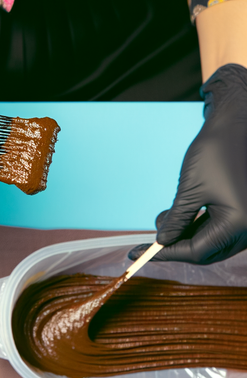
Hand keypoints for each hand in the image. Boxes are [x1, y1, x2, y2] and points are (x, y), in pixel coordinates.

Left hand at [129, 63, 246, 264]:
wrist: (237, 124)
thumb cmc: (215, 152)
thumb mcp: (190, 190)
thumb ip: (176, 220)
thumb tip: (163, 241)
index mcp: (239, 223)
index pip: (197, 251)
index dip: (166, 253)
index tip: (140, 253)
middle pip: (207, 251)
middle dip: (176, 247)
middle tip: (149, 242)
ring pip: (213, 241)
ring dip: (185, 236)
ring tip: (163, 219)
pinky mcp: (245, 211)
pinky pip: (220, 229)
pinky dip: (198, 226)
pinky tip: (179, 216)